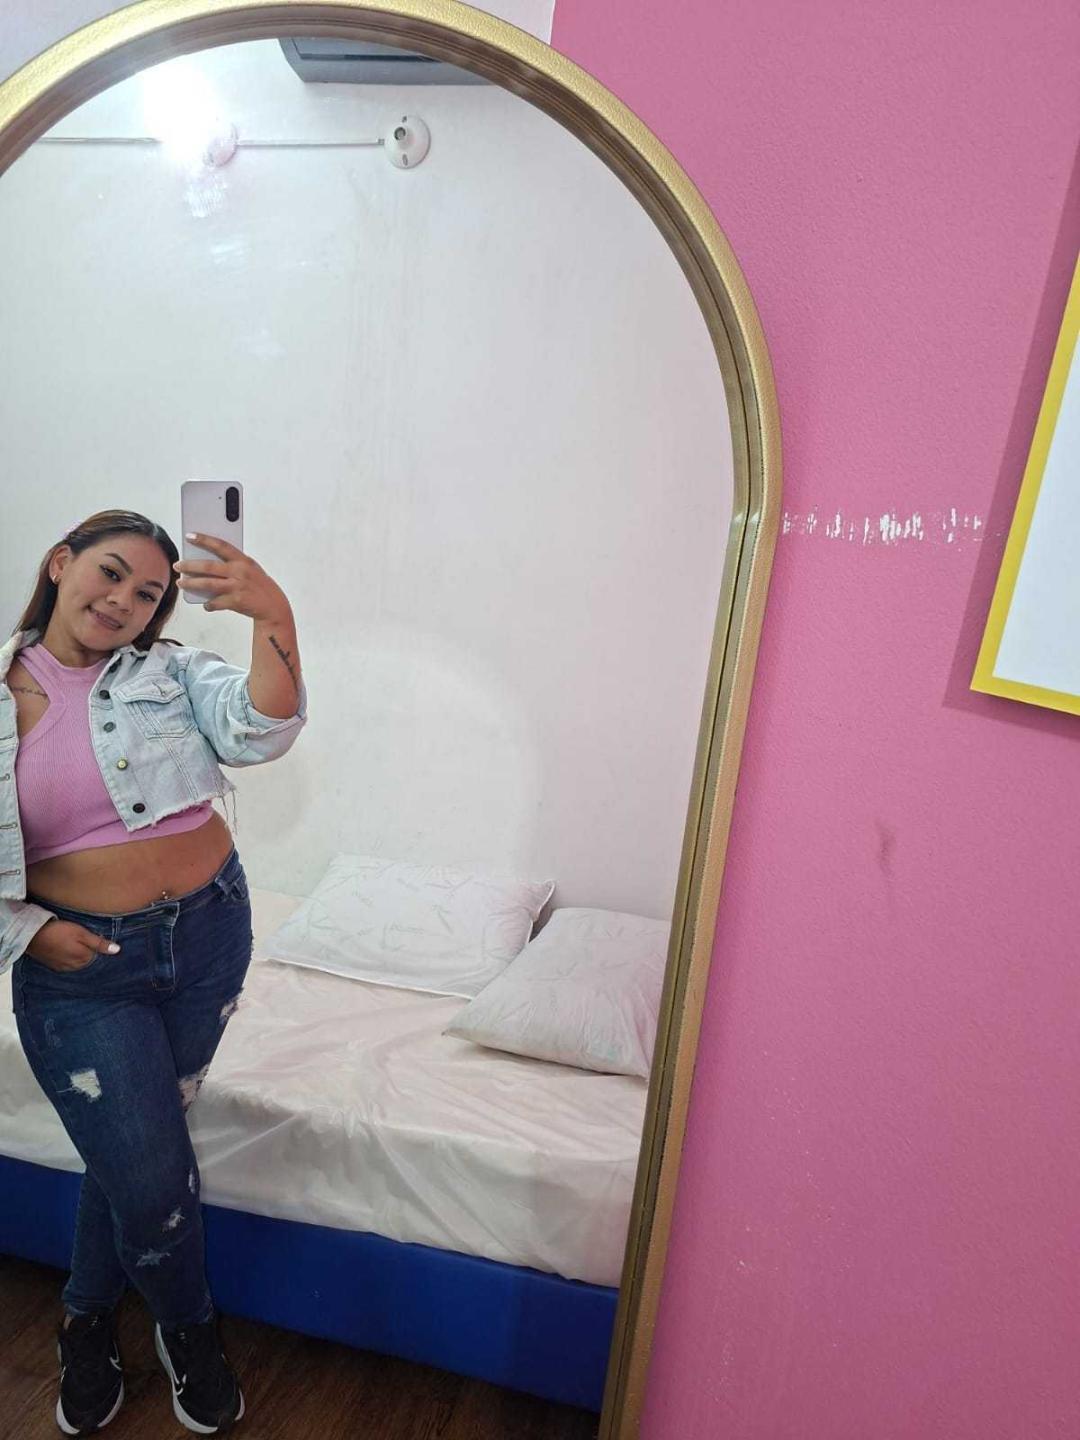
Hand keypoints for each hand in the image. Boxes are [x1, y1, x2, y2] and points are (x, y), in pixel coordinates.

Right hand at [26, 919, 119, 971]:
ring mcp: (63, 967)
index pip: (97, 956)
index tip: (95, 938)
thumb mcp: (81, 933)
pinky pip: (66, 963)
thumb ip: (99, 943)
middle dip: (89, 952)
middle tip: (85, 940)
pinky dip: (68, 958)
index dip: (98, 946)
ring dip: (78, 955)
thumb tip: (117, 950)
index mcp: (84, 959)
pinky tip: (65, 949)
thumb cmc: (59, 931)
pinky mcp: (53, 965)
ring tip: (74, 944)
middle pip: (87, 960)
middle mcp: (75, 967)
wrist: (32, 935)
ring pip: (77, 963)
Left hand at [173, 534, 291, 622]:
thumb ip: (233, 565)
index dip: (204, 540)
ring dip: (191, 583)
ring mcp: (237, 587)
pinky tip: (206, 605)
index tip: (189, 536)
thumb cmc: (259, 586)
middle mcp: (240, 572)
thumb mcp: (250, 570)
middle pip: (208, 566)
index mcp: (244, 560)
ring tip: (181, 583)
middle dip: (189, 565)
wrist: (274, 607)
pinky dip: (209, 604)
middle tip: (178, 565)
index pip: (221, 545)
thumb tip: (207, 565)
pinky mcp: (236, 601)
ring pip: (207, 584)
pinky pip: (215, 602)